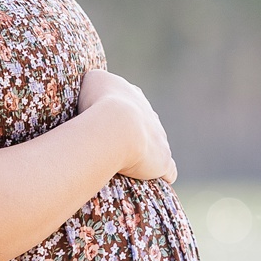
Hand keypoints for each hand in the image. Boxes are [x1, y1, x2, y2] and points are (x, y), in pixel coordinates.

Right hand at [79, 68, 176, 182]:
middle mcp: (150, 115)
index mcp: (133, 96)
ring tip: (128, 165)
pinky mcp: (163, 160)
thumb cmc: (98, 104)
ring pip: (157, 145)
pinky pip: (168, 170)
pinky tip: (153, 179)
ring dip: (147, 154)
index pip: (130, 102)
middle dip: (134, 133)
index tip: (106, 123)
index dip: (119, 112)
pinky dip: (163, 174)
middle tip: (114, 146)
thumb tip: (96, 87)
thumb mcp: (92, 81)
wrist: (115, 127)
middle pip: (145, 123)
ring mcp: (159, 138)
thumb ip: (97, 82)